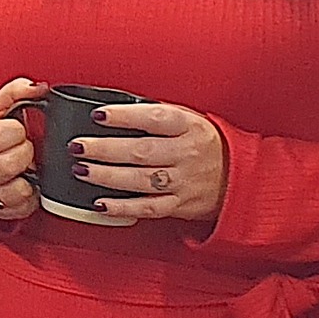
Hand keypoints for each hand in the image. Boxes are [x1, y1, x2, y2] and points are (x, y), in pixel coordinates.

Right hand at [0, 78, 48, 220]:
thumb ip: (16, 91)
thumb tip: (39, 87)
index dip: (16, 131)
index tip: (16, 129)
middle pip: (12, 162)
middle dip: (25, 152)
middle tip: (22, 148)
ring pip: (19, 189)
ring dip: (29, 175)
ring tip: (24, 165)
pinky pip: (24, 206)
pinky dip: (31, 194)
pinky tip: (25, 181)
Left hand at [69, 102, 225, 222]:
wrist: (239, 178)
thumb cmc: (208, 144)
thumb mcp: (190, 119)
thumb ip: (158, 116)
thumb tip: (118, 109)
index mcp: (188, 127)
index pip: (153, 119)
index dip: (124, 116)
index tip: (98, 115)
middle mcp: (185, 154)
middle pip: (141, 152)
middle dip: (105, 149)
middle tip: (79, 146)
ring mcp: (182, 181)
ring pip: (140, 180)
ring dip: (107, 176)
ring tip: (82, 170)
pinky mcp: (178, 205)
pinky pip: (147, 208)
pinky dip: (122, 208)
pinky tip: (100, 204)